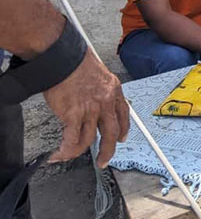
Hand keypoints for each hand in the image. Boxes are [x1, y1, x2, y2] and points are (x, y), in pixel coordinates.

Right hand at [44, 49, 129, 168]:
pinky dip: (65, 150)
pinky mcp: (73, 115)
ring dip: (79, 152)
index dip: (123, 129)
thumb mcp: (99, 74)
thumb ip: (100, 90)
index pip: (123, 114)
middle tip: (104, 159)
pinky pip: (71, 139)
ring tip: (70, 156)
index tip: (121, 138)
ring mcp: (90, 110)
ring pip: (89, 139)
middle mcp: (105, 102)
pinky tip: (59, 154)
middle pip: (111, 132)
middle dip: (108, 150)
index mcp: (114, 90)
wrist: (64, 59)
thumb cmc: (77, 63)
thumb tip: (95, 100)